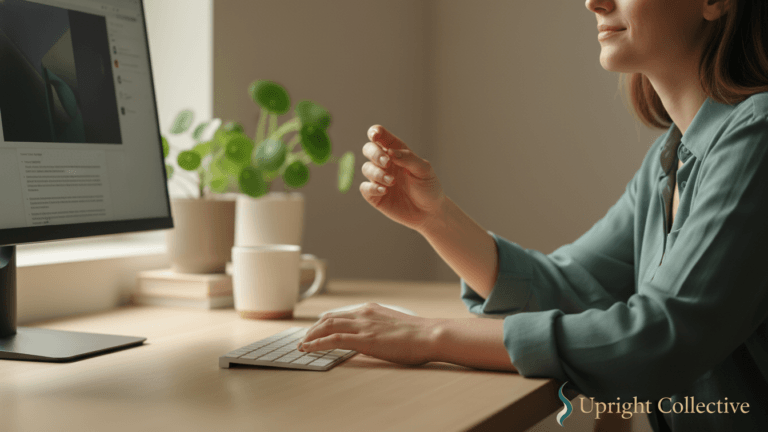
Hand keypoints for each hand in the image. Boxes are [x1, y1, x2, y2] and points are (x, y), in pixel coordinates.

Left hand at [297, 303, 436, 366]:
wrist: (429, 335)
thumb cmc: (417, 335)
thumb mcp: (393, 326)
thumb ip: (379, 328)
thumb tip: (371, 339)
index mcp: (371, 309)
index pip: (340, 314)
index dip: (324, 322)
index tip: (316, 329)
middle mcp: (363, 313)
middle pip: (329, 318)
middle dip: (313, 329)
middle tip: (304, 339)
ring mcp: (363, 325)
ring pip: (327, 326)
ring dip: (310, 336)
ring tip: (302, 345)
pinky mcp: (364, 339)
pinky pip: (333, 339)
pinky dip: (316, 343)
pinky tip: (307, 348)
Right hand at [360, 125, 446, 232]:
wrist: (430, 212)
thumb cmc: (428, 187)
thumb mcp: (424, 170)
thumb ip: (408, 158)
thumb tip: (390, 152)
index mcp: (397, 152)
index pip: (382, 137)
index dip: (375, 132)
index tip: (375, 135)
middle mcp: (385, 163)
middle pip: (369, 149)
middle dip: (375, 154)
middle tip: (387, 163)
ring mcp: (378, 179)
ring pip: (366, 168)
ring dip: (377, 173)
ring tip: (392, 182)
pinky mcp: (375, 195)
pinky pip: (365, 188)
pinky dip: (372, 188)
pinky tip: (385, 191)